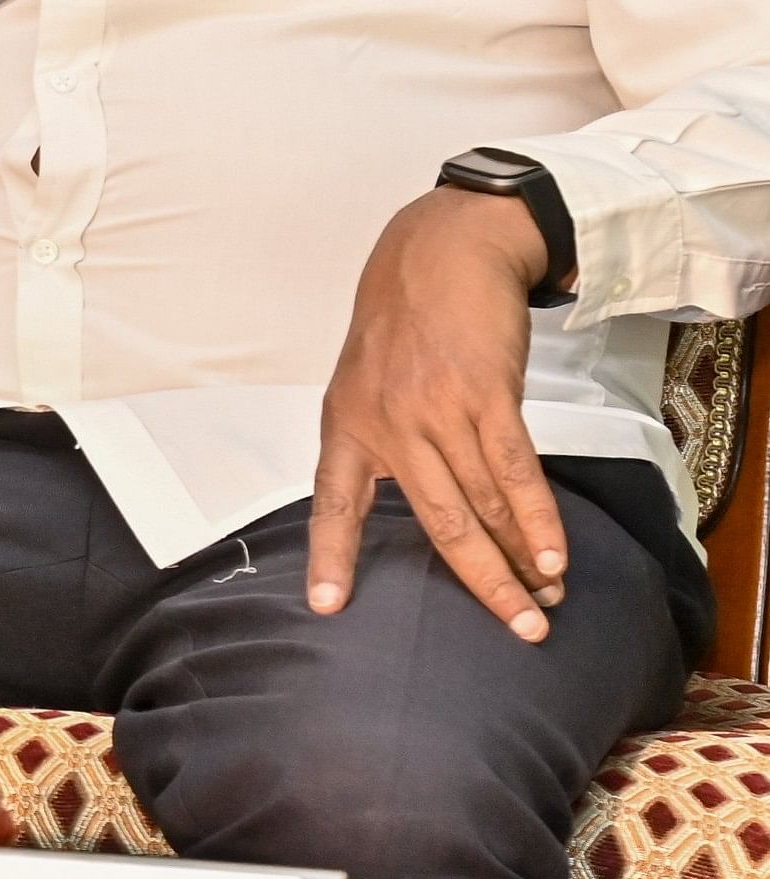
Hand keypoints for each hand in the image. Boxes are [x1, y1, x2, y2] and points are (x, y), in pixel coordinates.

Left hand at [309, 188, 564, 641]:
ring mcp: (438, 410)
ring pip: (483, 503)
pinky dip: (537, 518)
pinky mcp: (486, 394)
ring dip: (520, 558)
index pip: (332, 502)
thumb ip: (383, 440)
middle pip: (438, 522)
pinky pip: (515, 469)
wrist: (441, 250)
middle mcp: (388, 424)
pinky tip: (552, 555)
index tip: (326, 605)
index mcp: (347, 425)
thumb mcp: (366, 379)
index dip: (330, 555)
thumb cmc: (403, 319)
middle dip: (480, 582)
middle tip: (517, 627)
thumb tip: (422, 501)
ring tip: (546, 599)